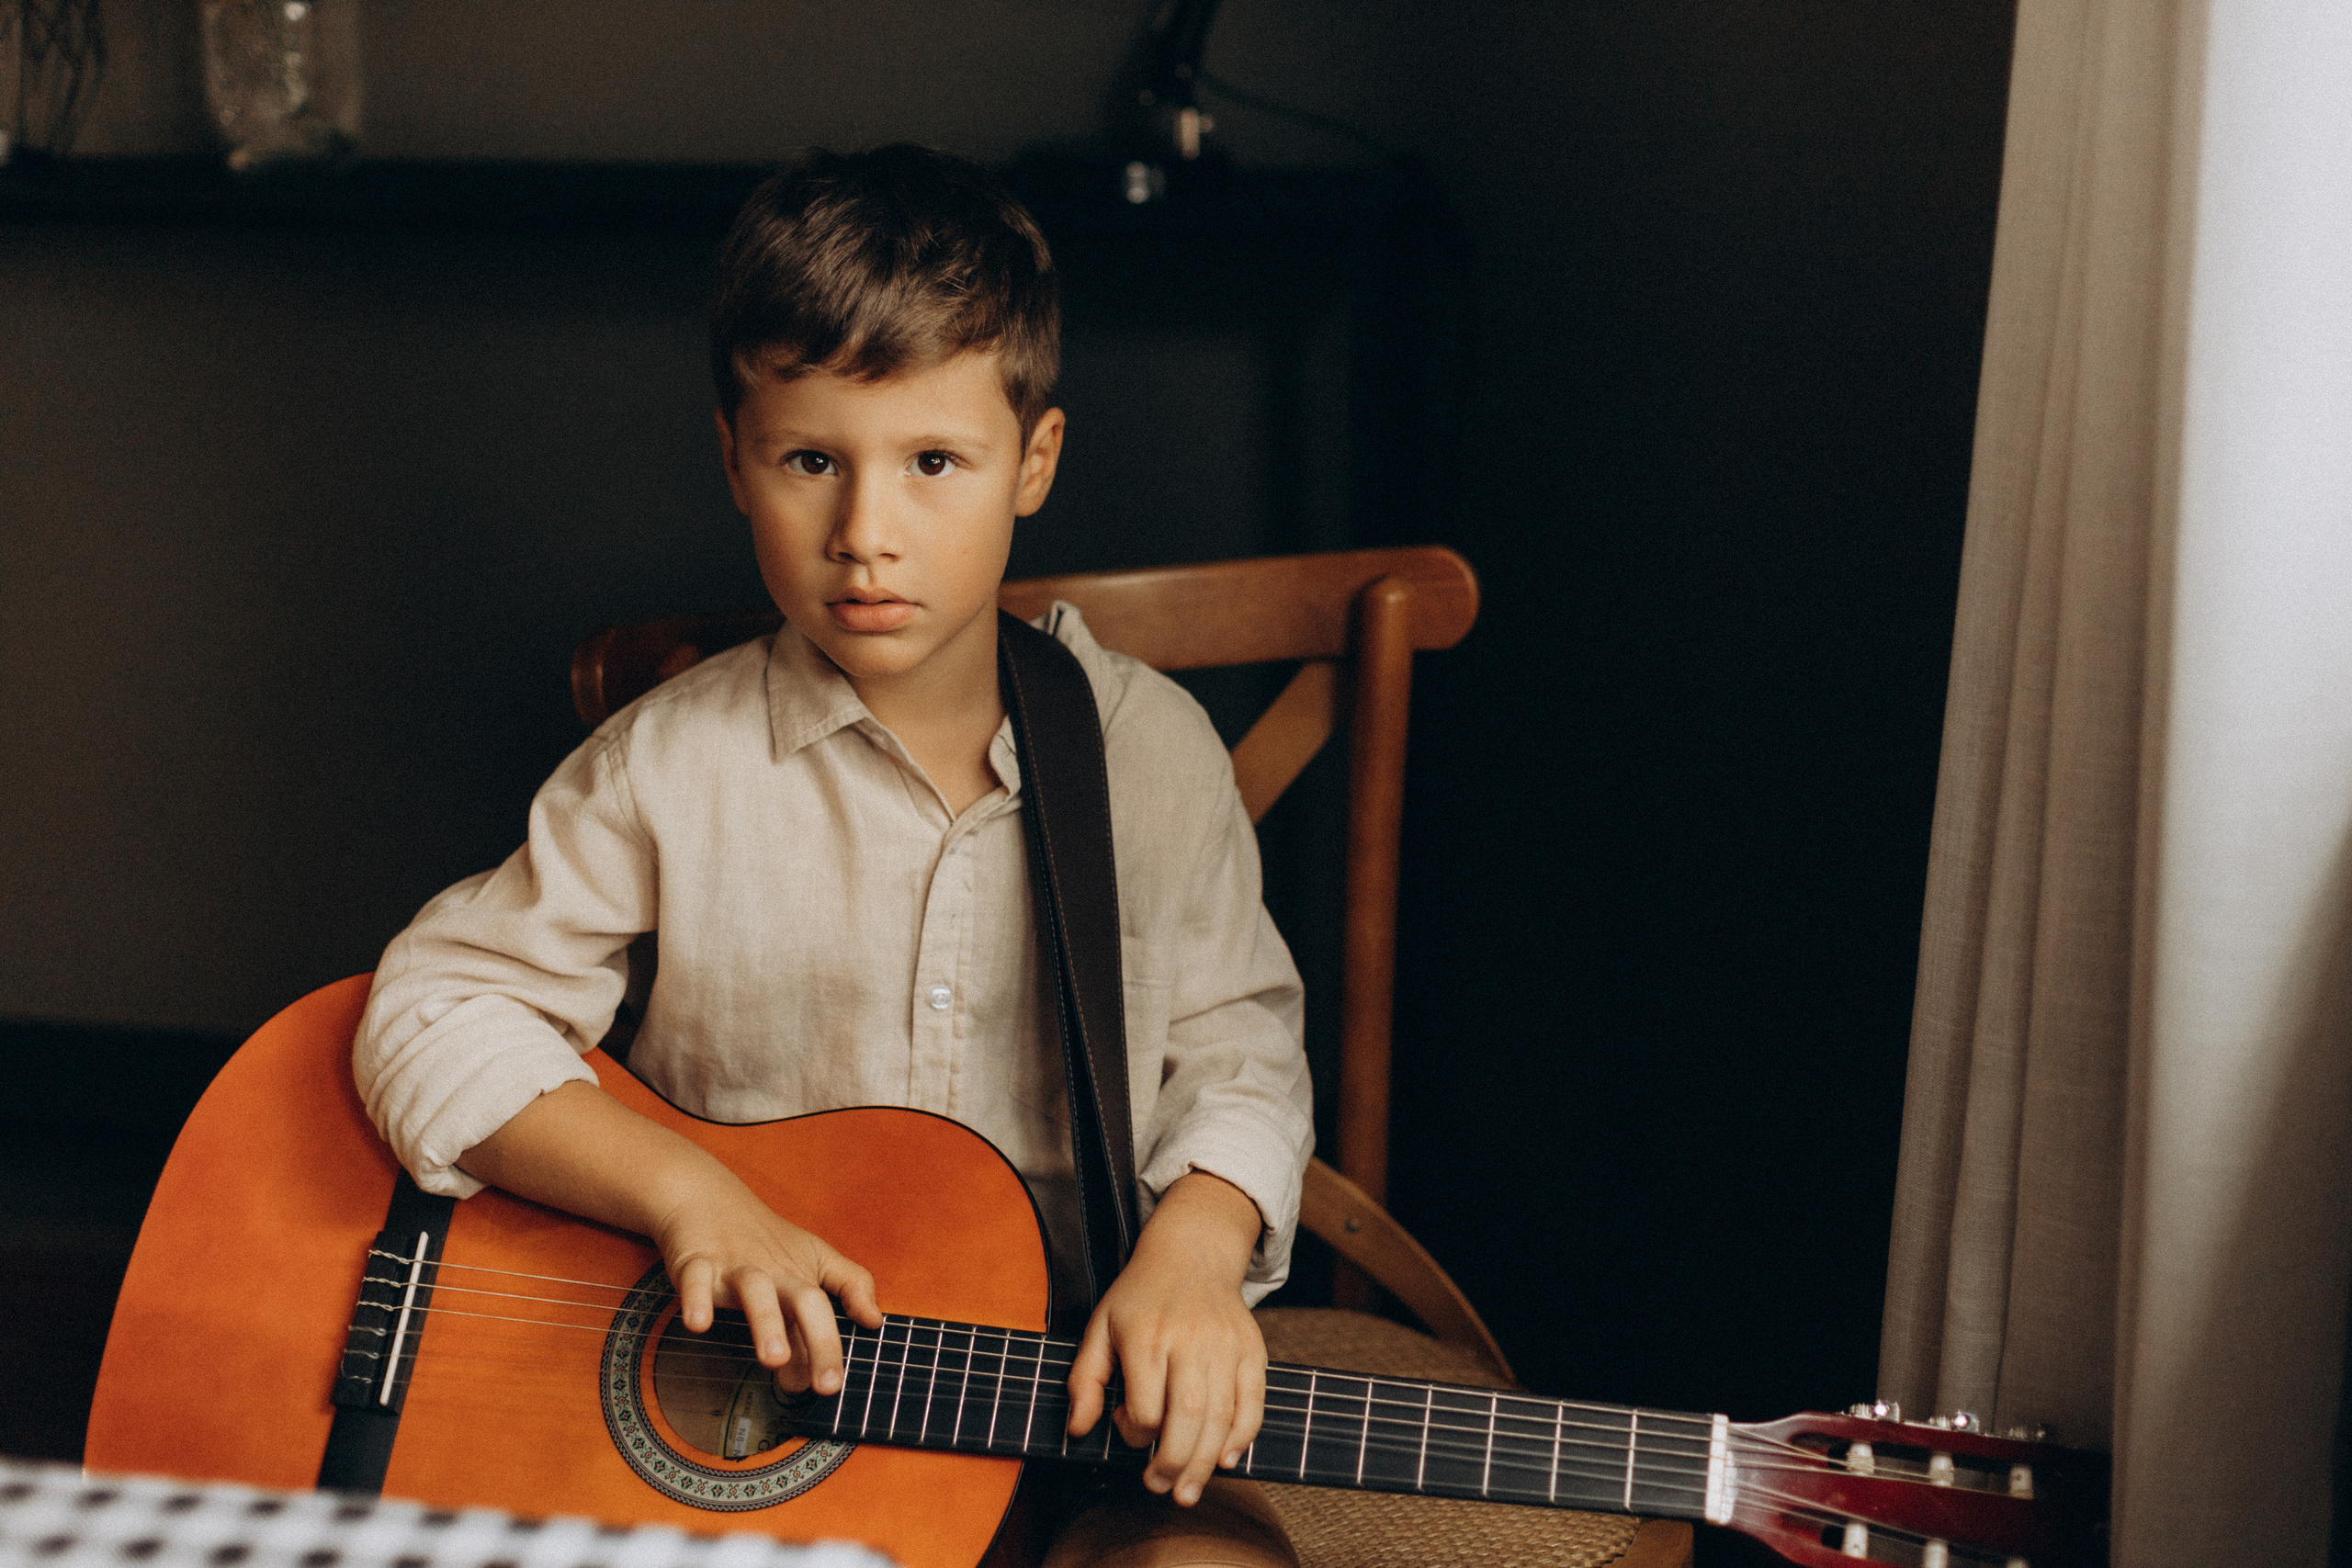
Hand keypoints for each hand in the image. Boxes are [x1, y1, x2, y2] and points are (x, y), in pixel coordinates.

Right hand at [650, 1169, 883, 1395]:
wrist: (707, 1198)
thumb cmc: (766, 1238)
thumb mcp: (815, 1255)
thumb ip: (851, 1284)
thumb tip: (875, 1320)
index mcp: (801, 1277)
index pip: (826, 1314)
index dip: (832, 1348)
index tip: (831, 1386)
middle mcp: (775, 1273)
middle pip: (805, 1301)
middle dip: (820, 1341)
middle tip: (827, 1386)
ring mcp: (736, 1267)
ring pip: (755, 1291)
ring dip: (767, 1323)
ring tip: (774, 1359)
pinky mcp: (697, 1262)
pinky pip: (696, 1279)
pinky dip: (695, 1299)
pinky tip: (698, 1324)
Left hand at [1065, 1171, 1266, 1505]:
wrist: (1192, 1251)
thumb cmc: (1140, 1296)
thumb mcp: (1099, 1328)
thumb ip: (1084, 1380)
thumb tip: (1078, 1429)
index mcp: (1145, 1337)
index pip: (1144, 1408)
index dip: (1132, 1433)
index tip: (1124, 1428)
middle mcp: (1188, 1340)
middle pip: (1186, 1417)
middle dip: (1173, 1464)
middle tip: (1160, 1488)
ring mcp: (1224, 1345)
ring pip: (1221, 1416)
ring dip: (1204, 1463)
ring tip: (1187, 1491)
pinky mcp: (1251, 1349)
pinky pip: (1253, 1402)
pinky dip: (1243, 1436)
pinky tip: (1225, 1460)